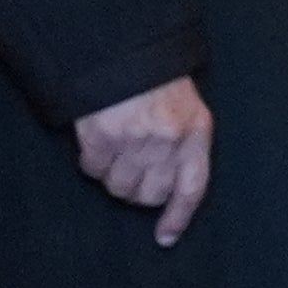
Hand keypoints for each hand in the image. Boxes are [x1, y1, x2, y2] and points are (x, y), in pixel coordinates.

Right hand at [75, 80, 213, 244]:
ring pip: (119, 187)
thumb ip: (186, 142)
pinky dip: (92, 164)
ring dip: (113, 179)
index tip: (165, 238)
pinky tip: (96, 144)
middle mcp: (167, 141)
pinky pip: (93, 170)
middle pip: (151, 194)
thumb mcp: (188, 107)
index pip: (192, 188)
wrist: (123, 50)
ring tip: (114, 155)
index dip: (178, 217)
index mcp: (195, 132)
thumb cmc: (157, 80)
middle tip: (132, 176)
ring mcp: (134, 140)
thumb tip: (174, 186)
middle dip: (139, 193)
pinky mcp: (101, 136)